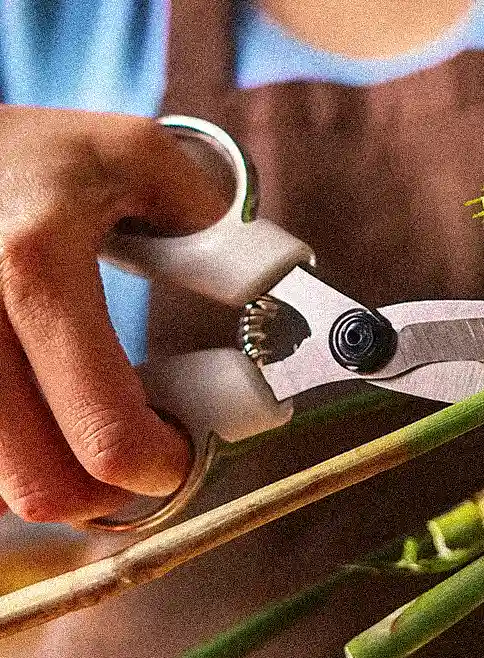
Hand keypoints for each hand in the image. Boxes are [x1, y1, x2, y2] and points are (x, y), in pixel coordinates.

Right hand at [0, 105, 226, 522]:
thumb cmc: (42, 156)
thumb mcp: (139, 160)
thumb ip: (217, 231)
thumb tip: (277, 299)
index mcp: (35, 269)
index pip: (106, 432)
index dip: (163, 467)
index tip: (184, 453)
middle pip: (43, 489)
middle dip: (110, 495)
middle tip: (142, 459)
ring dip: (55, 483)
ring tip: (86, 433)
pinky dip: (10, 467)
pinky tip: (38, 422)